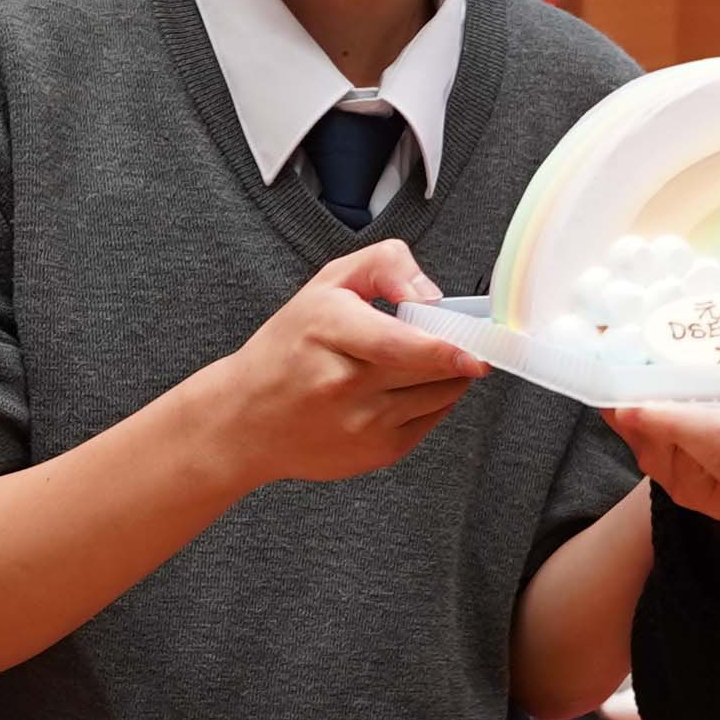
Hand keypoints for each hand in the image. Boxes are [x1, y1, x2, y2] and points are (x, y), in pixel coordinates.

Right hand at [193, 239, 486, 489]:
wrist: (245, 420)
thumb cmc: (288, 348)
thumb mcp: (326, 285)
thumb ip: (384, 266)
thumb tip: (432, 296)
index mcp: (327, 332)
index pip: (396, 345)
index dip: (443, 348)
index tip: (474, 350)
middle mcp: (343, 384)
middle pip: (428, 370)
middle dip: (456, 352)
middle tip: (460, 337)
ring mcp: (361, 425)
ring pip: (439, 395)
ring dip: (448, 374)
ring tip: (423, 359)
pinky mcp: (376, 453)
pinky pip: (431, 420)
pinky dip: (434, 400)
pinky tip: (406, 387)